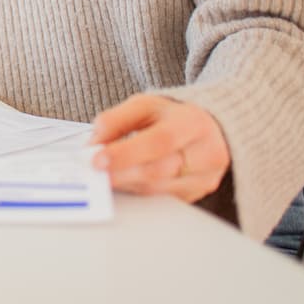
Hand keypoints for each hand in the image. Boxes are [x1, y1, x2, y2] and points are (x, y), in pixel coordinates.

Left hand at [88, 94, 229, 202]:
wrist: (209, 128)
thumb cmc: (173, 116)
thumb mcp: (145, 105)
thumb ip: (116, 120)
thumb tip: (94, 143)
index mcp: (193, 123)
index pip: (160, 141)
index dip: (127, 153)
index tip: (98, 159)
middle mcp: (206, 152)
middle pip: (158, 171)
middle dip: (121, 173)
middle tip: (94, 172)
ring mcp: (204, 178)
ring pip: (158, 189)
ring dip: (126, 184)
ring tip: (104, 175)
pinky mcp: (197, 194)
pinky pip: (161, 199)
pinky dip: (138, 191)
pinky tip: (124, 182)